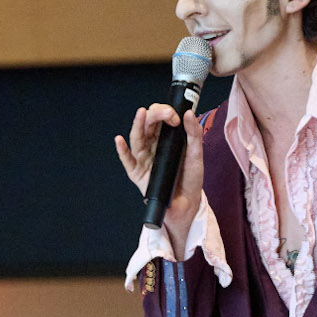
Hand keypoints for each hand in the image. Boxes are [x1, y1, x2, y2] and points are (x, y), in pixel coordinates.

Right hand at [116, 104, 205, 244]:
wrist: (187, 204)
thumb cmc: (190, 179)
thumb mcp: (196, 155)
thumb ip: (194, 134)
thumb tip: (189, 113)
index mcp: (165, 139)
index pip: (159, 118)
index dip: (165, 113)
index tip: (175, 117)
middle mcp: (152, 146)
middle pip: (146, 124)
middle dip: (154, 115)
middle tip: (165, 114)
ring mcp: (144, 159)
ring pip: (137, 138)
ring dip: (137, 125)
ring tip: (141, 114)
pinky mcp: (138, 173)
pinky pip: (127, 160)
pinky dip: (122, 150)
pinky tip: (119, 140)